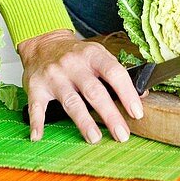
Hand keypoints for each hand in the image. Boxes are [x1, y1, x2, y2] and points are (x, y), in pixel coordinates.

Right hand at [16, 29, 144, 143]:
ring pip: (71, 101)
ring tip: (95, 137)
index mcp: (92, 54)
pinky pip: (36, 106)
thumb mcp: (98, 55)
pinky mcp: (36, 86)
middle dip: (110, 114)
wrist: (43, 43)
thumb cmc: (76, 55)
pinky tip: (38, 136)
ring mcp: (54, 75)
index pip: (114, 72)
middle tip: (122, 134)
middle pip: (94, 91)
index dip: (127, 93)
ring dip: (83, 121)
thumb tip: (143, 94)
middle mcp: (73, 64)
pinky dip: (37, 122)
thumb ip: (116, 74)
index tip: (137, 113)